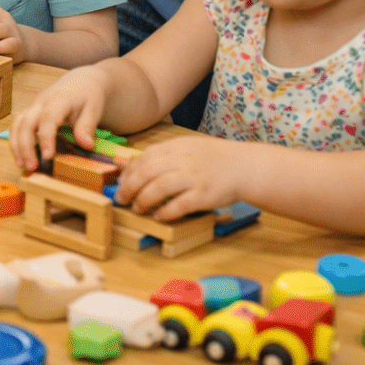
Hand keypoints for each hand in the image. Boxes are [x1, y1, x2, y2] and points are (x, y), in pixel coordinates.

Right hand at [7, 66, 111, 173]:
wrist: (81, 81)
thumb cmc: (87, 95)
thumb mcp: (94, 109)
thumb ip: (87, 127)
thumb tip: (86, 145)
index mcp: (59, 100)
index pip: (48, 118)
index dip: (46, 138)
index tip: (48, 156)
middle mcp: (41, 102)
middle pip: (26, 123)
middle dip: (26, 146)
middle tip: (32, 167)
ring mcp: (33, 106)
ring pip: (17, 124)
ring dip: (16, 145)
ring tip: (22, 165)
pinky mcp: (29, 111)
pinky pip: (16, 125)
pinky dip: (15, 141)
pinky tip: (20, 157)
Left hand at [115, 136, 250, 221]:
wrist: (244, 166)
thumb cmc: (213, 159)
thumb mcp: (187, 148)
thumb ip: (163, 155)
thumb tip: (132, 166)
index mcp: (176, 147)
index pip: (144, 157)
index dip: (128, 171)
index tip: (120, 182)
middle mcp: (183, 160)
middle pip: (147, 172)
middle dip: (129, 187)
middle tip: (121, 199)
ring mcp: (194, 177)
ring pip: (159, 187)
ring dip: (144, 200)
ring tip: (137, 208)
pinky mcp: (204, 195)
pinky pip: (180, 204)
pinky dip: (166, 212)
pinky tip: (159, 217)